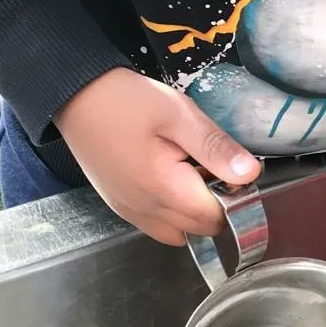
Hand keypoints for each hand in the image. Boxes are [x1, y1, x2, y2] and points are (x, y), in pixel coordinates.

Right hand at [56, 68, 260, 244]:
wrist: (75, 95)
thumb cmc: (127, 101)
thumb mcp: (179, 115)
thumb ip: (215, 148)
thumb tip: (250, 174)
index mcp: (164, 190)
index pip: (218, 217)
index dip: (234, 196)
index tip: (230, 168)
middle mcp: (145, 210)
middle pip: (200, 229)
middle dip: (215, 204)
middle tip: (208, 165)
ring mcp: (129, 211)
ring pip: (179, 232)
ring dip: (193, 211)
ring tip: (189, 171)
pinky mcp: (119, 205)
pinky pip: (156, 224)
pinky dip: (171, 211)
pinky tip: (169, 177)